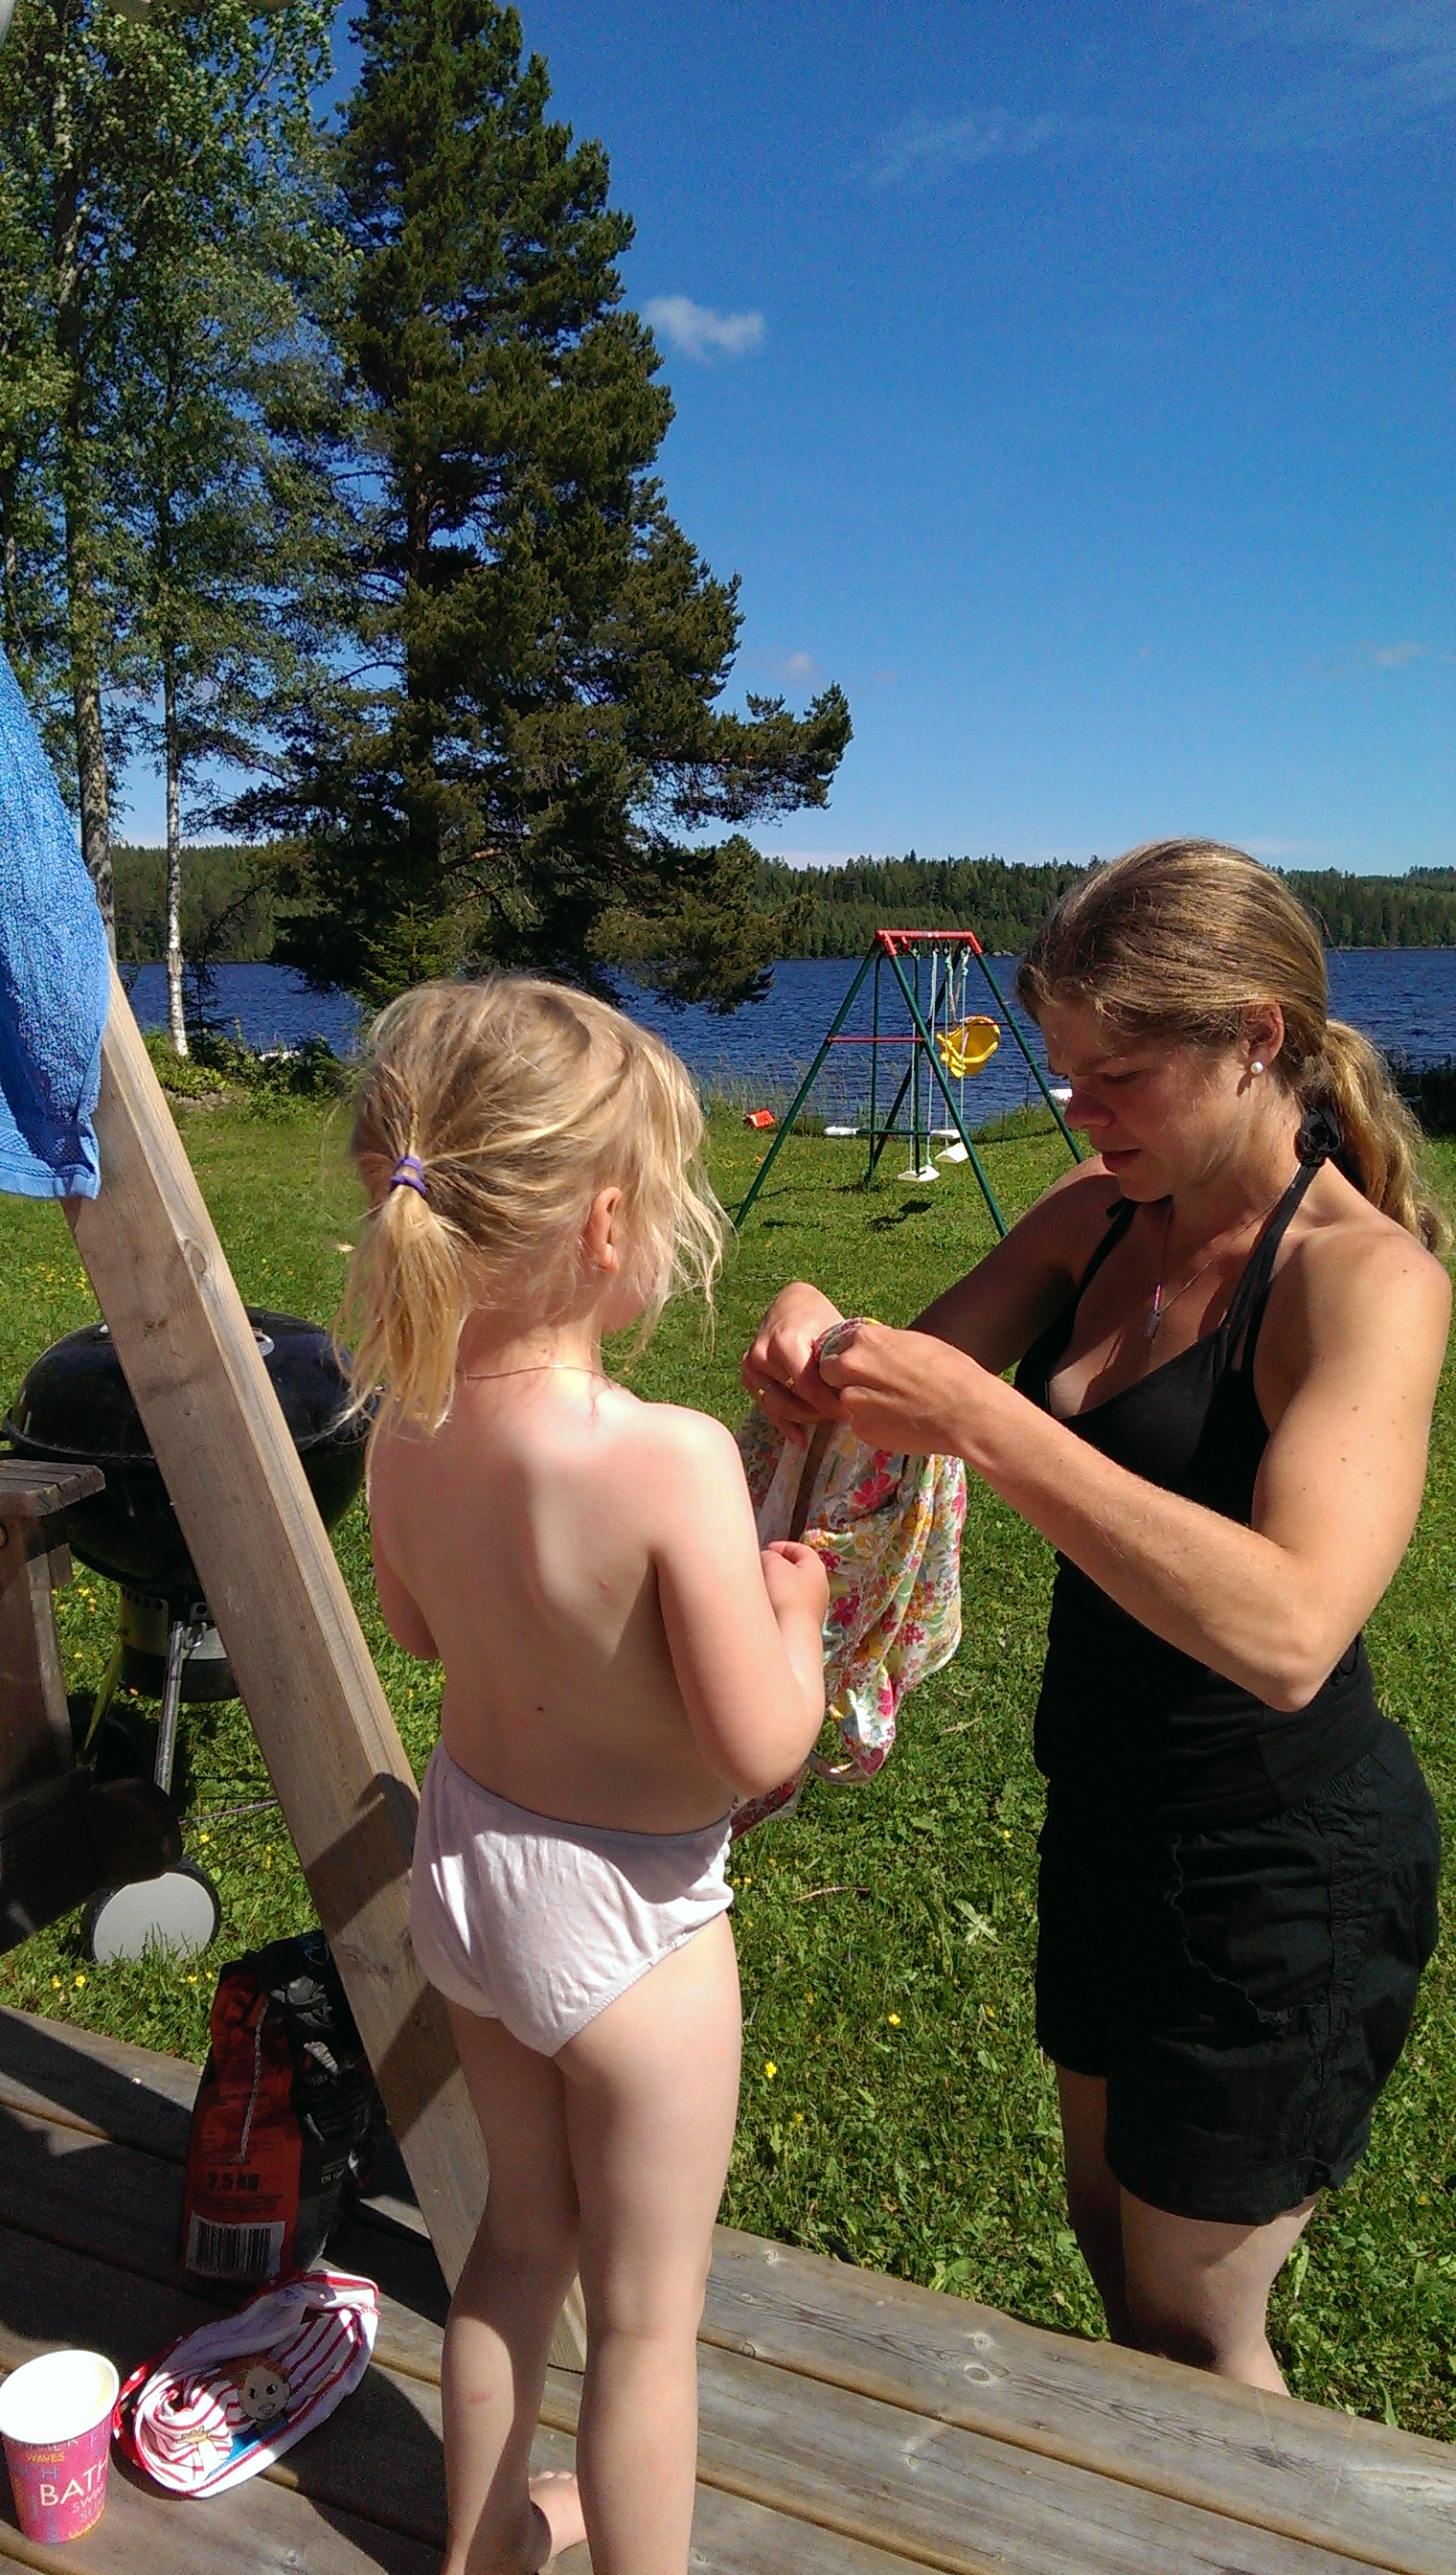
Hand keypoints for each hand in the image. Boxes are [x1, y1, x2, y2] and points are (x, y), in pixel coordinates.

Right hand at [742, 1281, 845, 1437]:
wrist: (788, 1306)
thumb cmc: (817, 1319)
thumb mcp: (831, 1331)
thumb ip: (838, 1361)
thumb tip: (857, 1394)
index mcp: (785, 1342)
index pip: (808, 1386)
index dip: (829, 1404)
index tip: (850, 1413)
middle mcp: (763, 1355)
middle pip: (793, 1399)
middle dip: (819, 1413)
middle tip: (842, 1418)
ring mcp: (752, 1367)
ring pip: (778, 1407)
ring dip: (804, 1419)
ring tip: (826, 1423)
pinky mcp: (748, 1377)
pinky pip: (766, 1407)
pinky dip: (785, 1424)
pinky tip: (801, 1438)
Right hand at [760, 1538, 830, 1625]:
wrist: (793, 1632)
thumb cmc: (788, 1597)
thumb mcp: (774, 1566)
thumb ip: (770, 1555)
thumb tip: (768, 1556)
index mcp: (816, 1567)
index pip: (801, 1549)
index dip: (783, 1546)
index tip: (768, 1549)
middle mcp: (820, 1585)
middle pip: (798, 1569)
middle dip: (779, 1566)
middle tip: (763, 1566)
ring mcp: (814, 1605)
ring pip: (794, 1588)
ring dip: (778, 1584)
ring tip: (762, 1586)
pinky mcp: (805, 1621)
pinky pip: (791, 1604)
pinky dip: (779, 1601)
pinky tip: (768, 1604)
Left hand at [815, 1321, 982, 1457]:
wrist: (966, 1412)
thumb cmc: (951, 1371)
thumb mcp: (915, 1343)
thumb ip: (885, 1347)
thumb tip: (874, 1352)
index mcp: (865, 1338)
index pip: (839, 1344)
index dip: (852, 1357)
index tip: (867, 1367)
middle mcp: (851, 1365)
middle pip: (829, 1371)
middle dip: (844, 1379)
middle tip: (872, 1388)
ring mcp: (853, 1399)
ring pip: (844, 1400)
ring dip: (859, 1404)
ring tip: (892, 1408)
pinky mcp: (861, 1428)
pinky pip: (859, 1424)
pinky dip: (873, 1425)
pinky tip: (898, 1424)